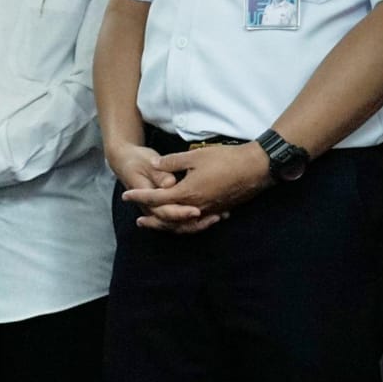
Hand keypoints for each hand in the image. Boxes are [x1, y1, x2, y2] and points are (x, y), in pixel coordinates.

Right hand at [106, 142, 207, 230]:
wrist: (126, 163)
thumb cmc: (137, 161)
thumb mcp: (146, 162)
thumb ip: (159, 174)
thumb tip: (169, 183)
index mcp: (145, 197)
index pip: (163, 211)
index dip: (180, 213)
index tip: (196, 210)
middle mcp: (151, 208)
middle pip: (173, 224)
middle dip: (194, 223)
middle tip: (215, 218)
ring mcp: (158, 211)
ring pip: (179, 226)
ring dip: (198, 225)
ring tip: (218, 218)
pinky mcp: (166, 209)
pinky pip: (181, 222)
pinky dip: (197, 222)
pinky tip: (215, 216)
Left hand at [121, 142, 269, 233]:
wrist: (257, 167)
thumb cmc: (225, 159)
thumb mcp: (194, 156)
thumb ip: (172, 162)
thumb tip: (155, 164)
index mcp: (187, 193)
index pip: (157, 199)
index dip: (139, 197)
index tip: (125, 195)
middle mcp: (197, 206)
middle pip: (169, 219)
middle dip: (153, 220)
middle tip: (139, 221)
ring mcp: (210, 210)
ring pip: (185, 224)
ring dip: (170, 225)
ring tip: (160, 224)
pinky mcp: (220, 210)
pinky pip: (200, 223)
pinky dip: (188, 224)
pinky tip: (185, 220)